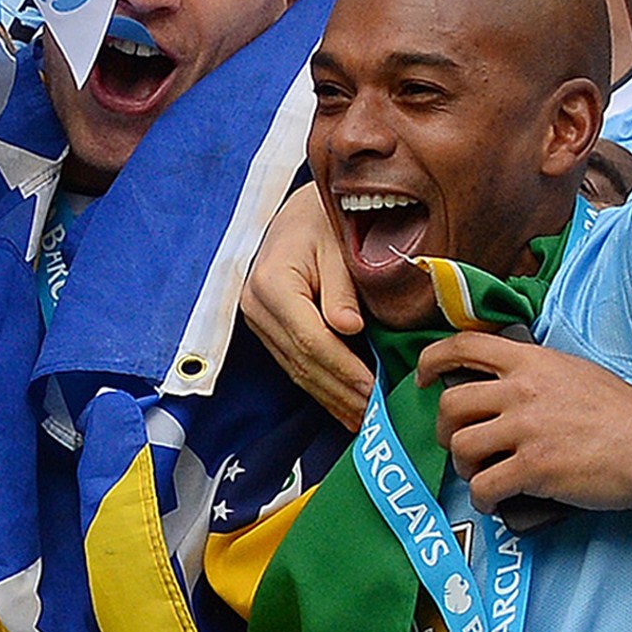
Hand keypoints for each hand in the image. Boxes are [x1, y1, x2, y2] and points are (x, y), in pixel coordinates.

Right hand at [239, 183, 367, 429]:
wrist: (300, 211)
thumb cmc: (324, 220)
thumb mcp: (338, 243)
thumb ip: (342, 286)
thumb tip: (350, 328)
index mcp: (272, 283)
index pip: (311, 339)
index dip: (344, 369)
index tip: (373, 390)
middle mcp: (256, 306)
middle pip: (301, 361)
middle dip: (340, 392)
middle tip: (374, 417)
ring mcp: (258, 320)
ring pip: (296, 370)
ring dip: (331, 398)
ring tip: (363, 420)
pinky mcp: (267, 328)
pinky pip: (294, 364)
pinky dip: (321, 387)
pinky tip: (343, 405)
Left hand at [421, 330, 631, 516]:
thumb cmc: (622, 415)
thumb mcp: (576, 373)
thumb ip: (537, 374)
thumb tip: (507, 385)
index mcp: (531, 362)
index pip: (464, 345)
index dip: (433, 360)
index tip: (424, 378)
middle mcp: (521, 390)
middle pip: (451, 404)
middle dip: (445, 429)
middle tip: (459, 443)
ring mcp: (526, 430)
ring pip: (460, 447)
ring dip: (465, 466)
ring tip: (485, 474)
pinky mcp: (533, 469)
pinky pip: (482, 486)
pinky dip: (483, 499)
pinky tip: (496, 501)